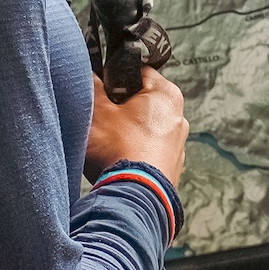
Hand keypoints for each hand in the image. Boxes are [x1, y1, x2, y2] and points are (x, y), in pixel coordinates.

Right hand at [85, 68, 186, 182]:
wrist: (132, 196)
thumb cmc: (118, 150)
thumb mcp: (97, 111)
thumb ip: (93, 88)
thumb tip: (90, 75)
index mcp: (166, 95)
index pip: (139, 73)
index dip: (115, 78)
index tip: (101, 89)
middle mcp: (178, 117)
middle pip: (143, 102)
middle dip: (122, 108)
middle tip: (102, 118)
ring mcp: (177, 145)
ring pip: (147, 129)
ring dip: (128, 133)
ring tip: (109, 144)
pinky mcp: (171, 168)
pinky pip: (150, 152)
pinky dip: (136, 153)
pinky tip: (120, 161)